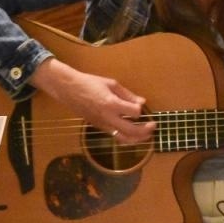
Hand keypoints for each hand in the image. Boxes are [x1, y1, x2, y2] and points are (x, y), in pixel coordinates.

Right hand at [30, 59, 153, 142]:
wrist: (69, 90)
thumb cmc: (90, 83)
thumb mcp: (111, 84)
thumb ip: (127, 95)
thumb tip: (142, 102)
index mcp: (111, 103)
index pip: (135, 112)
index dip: (140, 110)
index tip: (140, 106)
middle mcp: (107, 117)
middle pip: (131, 131)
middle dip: (145, 131)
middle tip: (154, 126)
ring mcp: (102, 124)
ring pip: (123, 139)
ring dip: (138, 139)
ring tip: (147, 136)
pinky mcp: (99, 127)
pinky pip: (115, 136)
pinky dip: (127, 138)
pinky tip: (133, 135)